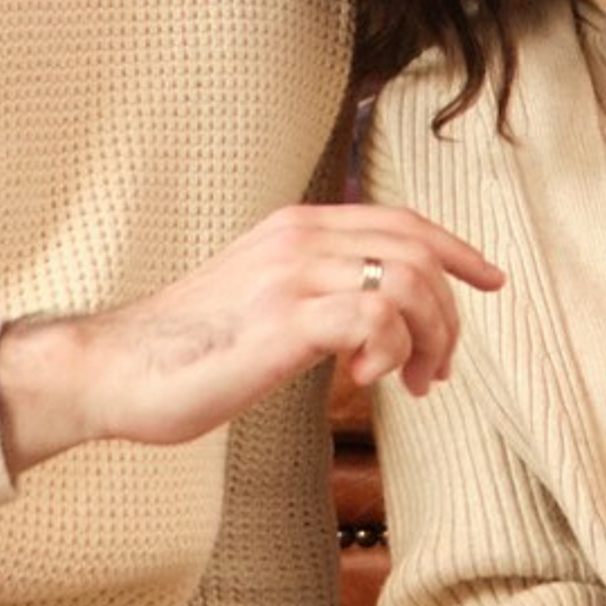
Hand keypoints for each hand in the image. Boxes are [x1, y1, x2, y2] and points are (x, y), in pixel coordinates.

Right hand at [0, 203, 501, 469]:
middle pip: (419, 252)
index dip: (457, 250)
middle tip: (440, 370)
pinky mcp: (283, 320)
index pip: (402, 222)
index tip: (490, 281)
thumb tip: (369, 320)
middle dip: (450, 315)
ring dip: (428, 339)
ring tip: (408, 383)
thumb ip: (312, 292)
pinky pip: (376, 317)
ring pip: (409, 283)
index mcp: (296, 227)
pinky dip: (390, 351)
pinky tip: (365, 380)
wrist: (115, 370)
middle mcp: (298, 238)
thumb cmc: (186, 350)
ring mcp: (290, 275)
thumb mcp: (260, 300)